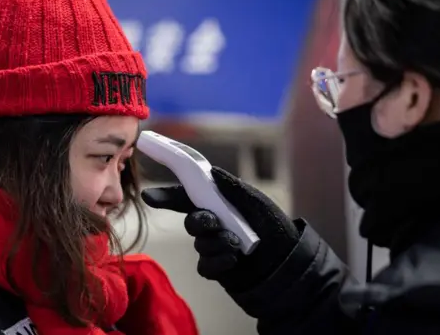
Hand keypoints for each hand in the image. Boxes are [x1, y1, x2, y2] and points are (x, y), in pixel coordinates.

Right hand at [141, 167, 300, 292]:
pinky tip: (234, 259)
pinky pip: (204, 265)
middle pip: (191, 220)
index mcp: (222, 204)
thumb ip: (232, 188)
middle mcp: (215, 223)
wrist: (290, 264)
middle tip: (214, 223)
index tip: (150, 195)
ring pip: (199, 243)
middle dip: (200, 221)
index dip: (168, 195)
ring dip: (216, 243)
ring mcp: (215, 246)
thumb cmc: (276, 227)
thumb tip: (211, 171)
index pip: (190, 196)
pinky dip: (218, 261)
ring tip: (237, 245)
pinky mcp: (217, 268)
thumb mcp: (257, 202)